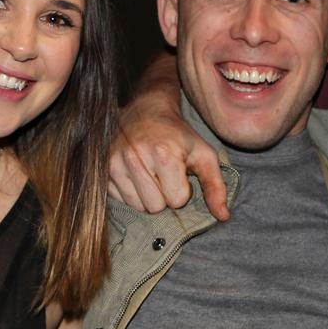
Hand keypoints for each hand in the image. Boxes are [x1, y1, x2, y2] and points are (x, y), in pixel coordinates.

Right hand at [108, 97, 228, 219]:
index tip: (180, 173)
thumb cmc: (179, 136)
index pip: (176, 201)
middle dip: (164, 195)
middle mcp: (136, 159)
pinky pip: (121, 199)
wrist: (146, 111)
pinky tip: (137, 173)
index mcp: (165, 155)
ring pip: (137, 206)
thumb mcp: (204, 155)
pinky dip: (131, 191)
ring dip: (147, 195)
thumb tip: (223, 217)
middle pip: (155, 207)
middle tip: (165, 174)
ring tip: (151, 173)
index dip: (182, 190)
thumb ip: (216, 186)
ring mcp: (116, 163)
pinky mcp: (104, 168)